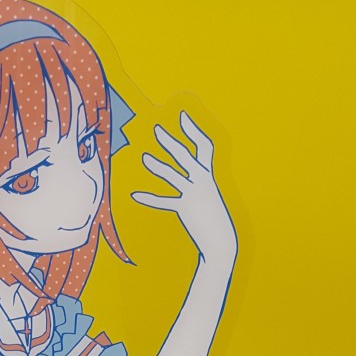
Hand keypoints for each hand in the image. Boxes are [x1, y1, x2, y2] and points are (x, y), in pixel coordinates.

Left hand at [132, 112, 236, 267]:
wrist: (221, 239)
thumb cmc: (213, 217)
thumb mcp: (208, 195)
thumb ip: (198, 183)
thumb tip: (189, 175)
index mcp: (209, 175)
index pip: (204, 146)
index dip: (194, 130)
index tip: (182, 116)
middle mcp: (202, 180)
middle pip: (185, 155)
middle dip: (171, 141)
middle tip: (156, 129)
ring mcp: (193, 194)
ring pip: (172, 175)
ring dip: (157, 166)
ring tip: (144, 158)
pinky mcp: (184, 208)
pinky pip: (164, 201)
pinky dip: (149, 198)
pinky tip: (135, 195)